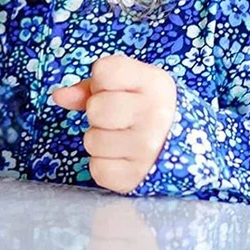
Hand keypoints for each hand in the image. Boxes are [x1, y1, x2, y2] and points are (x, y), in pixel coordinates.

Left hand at [52, 55, 175, 193]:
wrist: (191, 148)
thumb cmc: (149, 109)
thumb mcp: (131, 85)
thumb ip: (91, 86)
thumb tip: (58, 96)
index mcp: (155, 83)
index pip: (104, 71)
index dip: (101, 82)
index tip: (117, 90)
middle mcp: (156, 115)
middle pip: (95, 109)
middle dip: (99, 113)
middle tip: (119, 118)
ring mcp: (148, 149)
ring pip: (92, 140)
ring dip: (100, 140)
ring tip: (122, 139)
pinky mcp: (138, 178)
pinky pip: (97, 169)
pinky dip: (105, 165)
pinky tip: (124, 158)